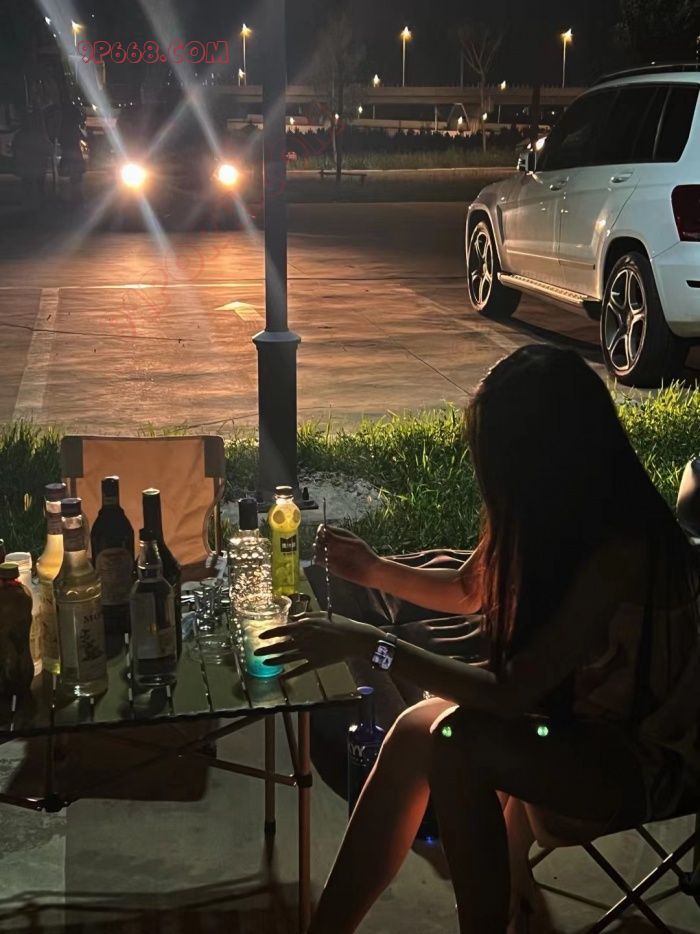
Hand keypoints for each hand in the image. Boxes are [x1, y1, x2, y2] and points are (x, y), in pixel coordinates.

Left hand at [255, 611, 377, 677]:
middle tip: (255, 652)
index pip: (283, 629)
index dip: (270, 633)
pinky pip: (300, 669)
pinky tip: (281, 678)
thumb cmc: (340, 624)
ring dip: (275, 661)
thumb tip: (293, 618)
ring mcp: (310, 652)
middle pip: (282, 645)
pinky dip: (290, 674)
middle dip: (267, 649)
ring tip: (264, 663)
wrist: (355, 639)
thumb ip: (306, 616)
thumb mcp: (322, 615)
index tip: (260, 636)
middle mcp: (305, 639)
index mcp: (306, 626)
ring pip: (288, 658)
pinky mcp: (316, 662)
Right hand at [312, 525, 379, 585]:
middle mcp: (334, 543)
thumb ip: (338, 539)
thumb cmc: (365, 555)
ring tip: (326, 554)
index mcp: (340, 535)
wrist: (370, 572)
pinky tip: (324, 561)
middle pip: (319, 538)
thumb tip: (323, 531)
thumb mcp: (353, 544)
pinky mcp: (329, 565)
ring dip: (317, 550)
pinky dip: (317, 560)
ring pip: (317, 549)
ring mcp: (331, 554)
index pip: (325, 529)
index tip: (322, 533)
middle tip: (325, 545)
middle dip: (319, 540)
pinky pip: (318, 561)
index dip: (321, 530)